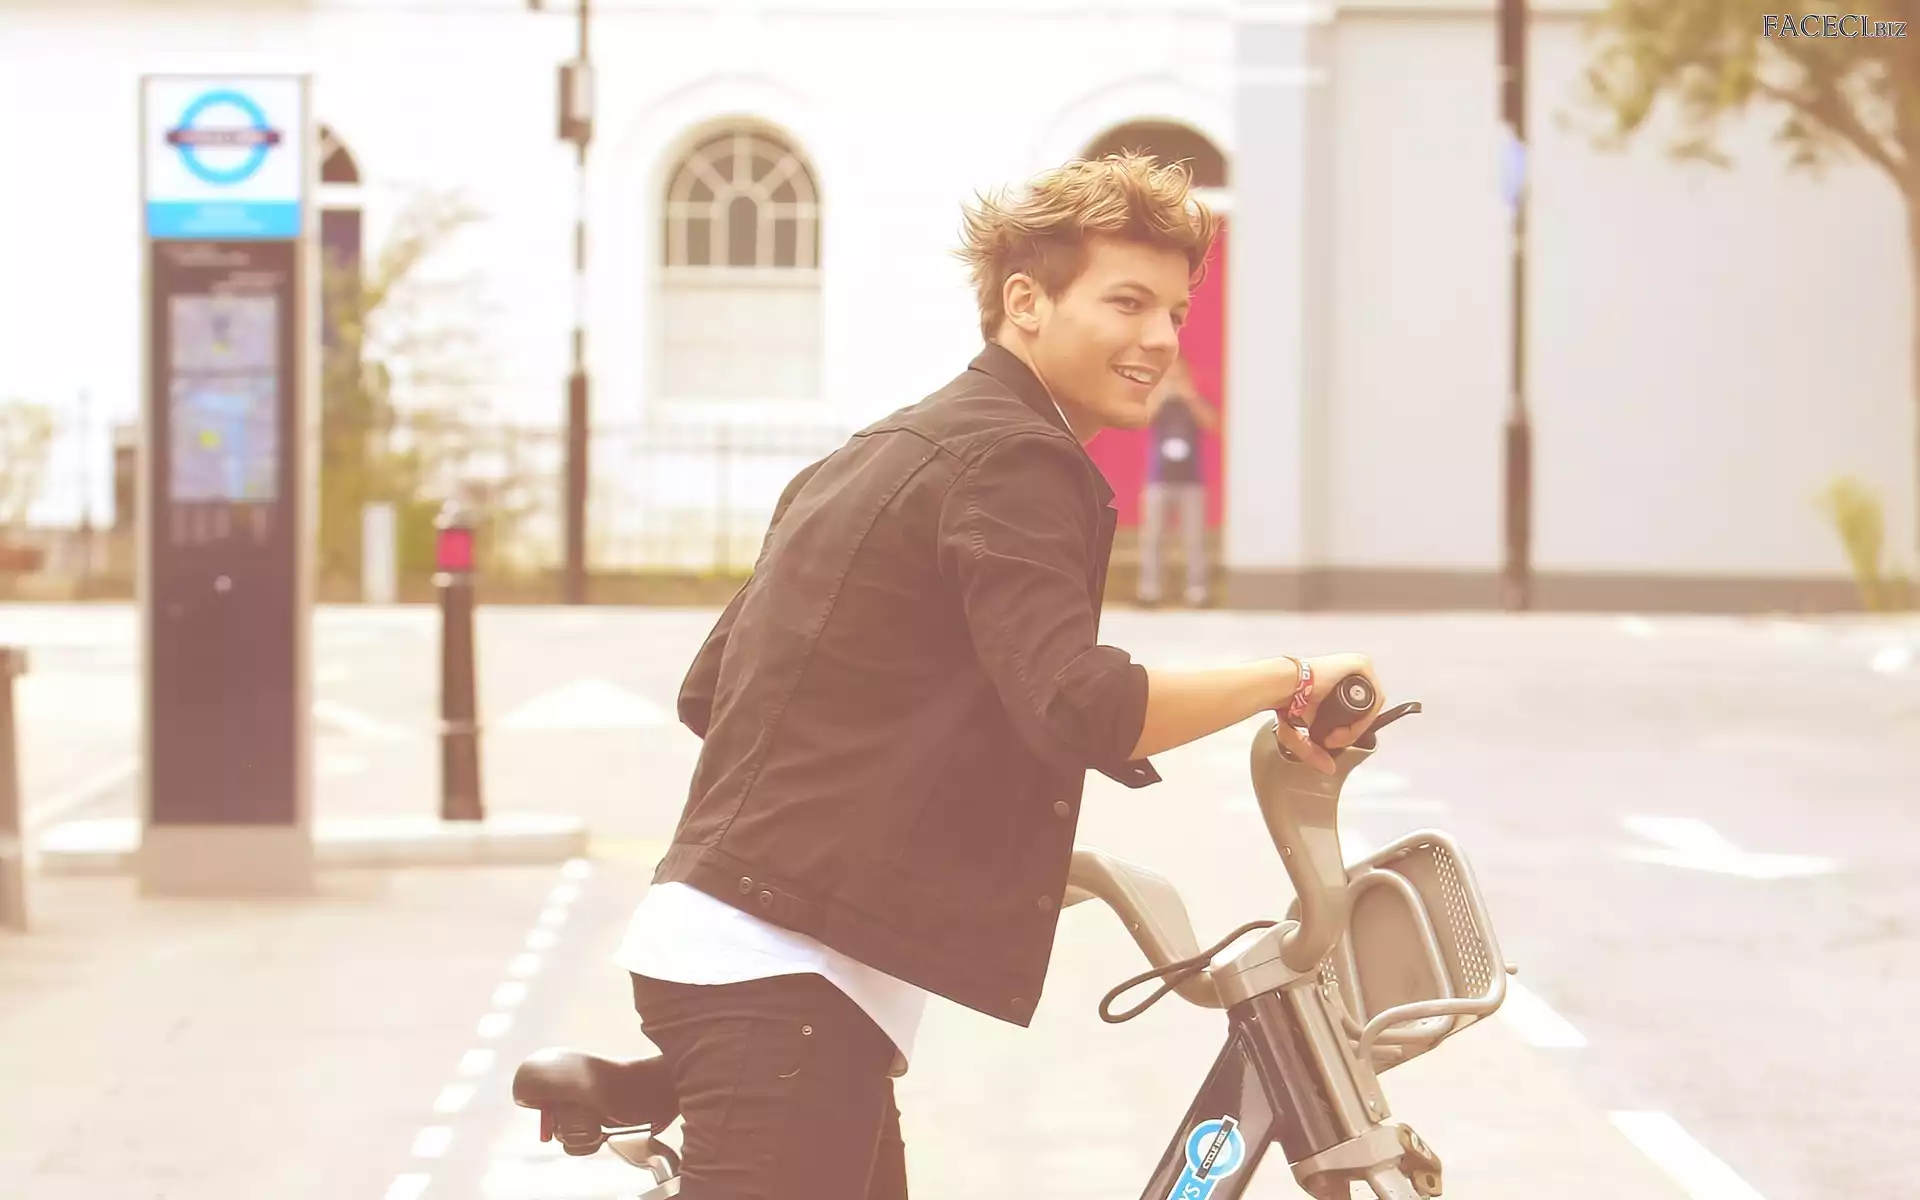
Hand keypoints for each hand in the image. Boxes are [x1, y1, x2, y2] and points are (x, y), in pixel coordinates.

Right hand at [1269, 652, 1384, 774]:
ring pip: (1371, 706)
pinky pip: (1374, 698)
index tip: (1331, 740)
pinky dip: (1363, 718)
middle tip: (1333, 739)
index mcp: (1338, 683)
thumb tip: (1329, 769)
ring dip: (1357, 727)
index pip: (1358, 712)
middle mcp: (1350, 673)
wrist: (1281, 686)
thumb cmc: (1286, 702)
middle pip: (1366, 710)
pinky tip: (1345, 726)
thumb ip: (1314, 751)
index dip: (1349, 732)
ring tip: (1336, 735)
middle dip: (1352, 731)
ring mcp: (1357, 668)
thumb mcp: (1302, 731)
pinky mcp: (1361, 664)